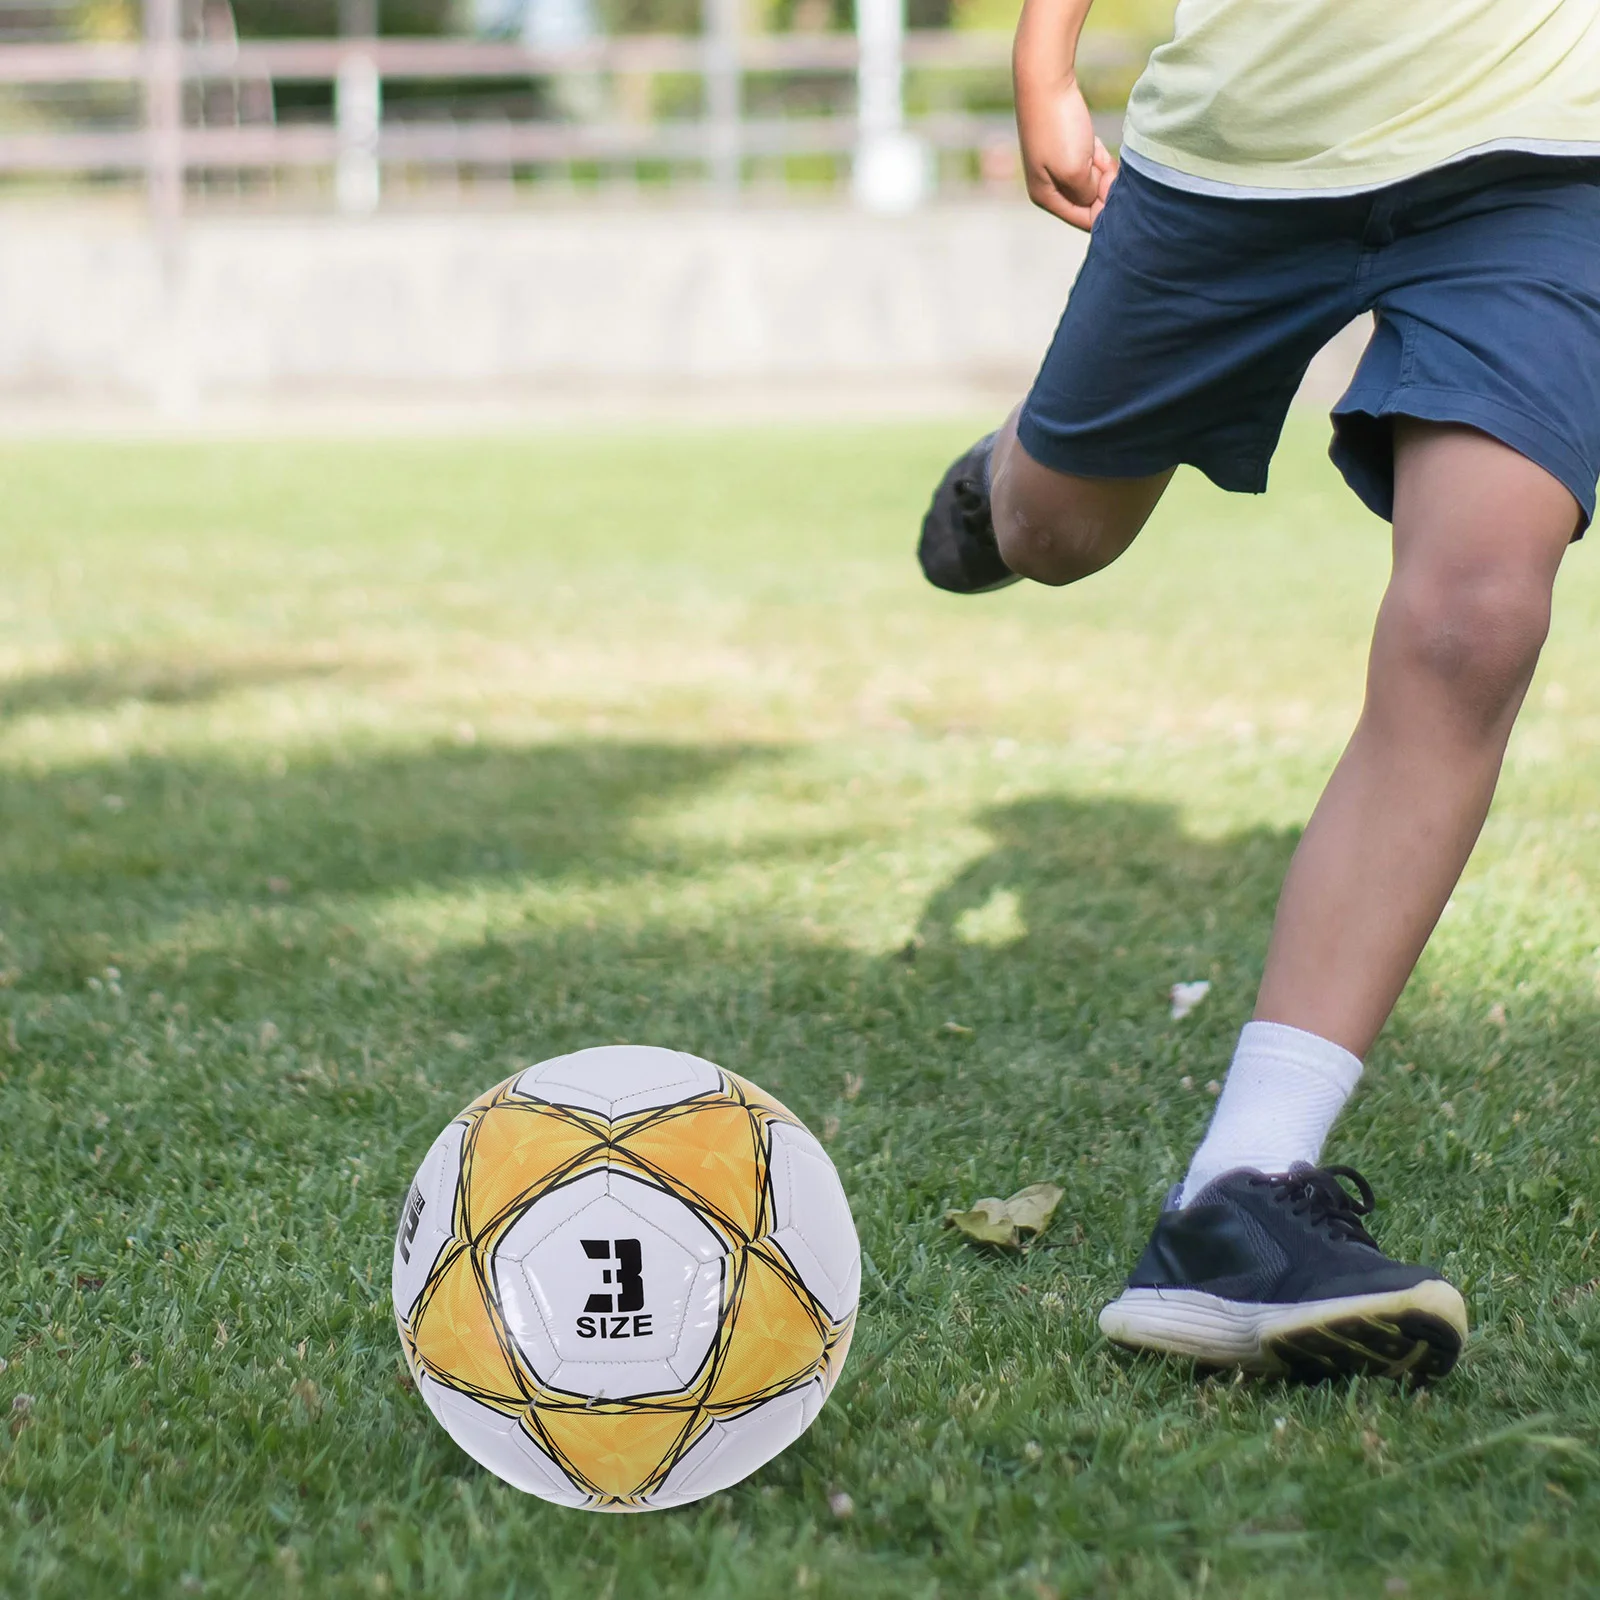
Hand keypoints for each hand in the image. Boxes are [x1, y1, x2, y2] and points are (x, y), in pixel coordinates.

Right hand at [1015, 72, 1117, 230]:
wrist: (1044, 80)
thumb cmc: (1058, 127)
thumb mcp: (1075, 171)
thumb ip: (1088, 195)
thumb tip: (1094, 200)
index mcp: (1045, 197)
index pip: (1084, 220)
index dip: (1104, 208)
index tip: (1113, 184)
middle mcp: (1048, 186)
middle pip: (1088, 201)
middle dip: (1103, 187)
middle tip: (1105, 162)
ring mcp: (1055, 165)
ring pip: (1091, 181)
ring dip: (1102, 169)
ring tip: (1098, 150)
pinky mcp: (1063, 147)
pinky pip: (1088, 162)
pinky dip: (1097, 157)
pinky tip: (1093, 142)